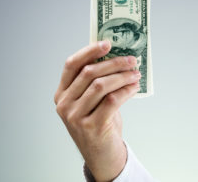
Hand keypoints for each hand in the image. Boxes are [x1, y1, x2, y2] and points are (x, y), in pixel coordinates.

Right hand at [54, 41, 140, 181]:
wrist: (101, 154)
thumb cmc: (99, 122)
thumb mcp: (92, 101)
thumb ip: (97, 82)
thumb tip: (117, 57)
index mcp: (62, 93)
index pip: (72, 65)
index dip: (89, 51)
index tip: (107, 43)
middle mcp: (64, 104)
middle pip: (89, 73)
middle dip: (114, 63)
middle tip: (131, 60)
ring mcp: (75, 116)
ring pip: (101, 85)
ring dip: (122, 76)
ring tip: (136, 73)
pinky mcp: (91, 126)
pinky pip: (112, 100)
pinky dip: (126, 90)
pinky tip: (134, 87)